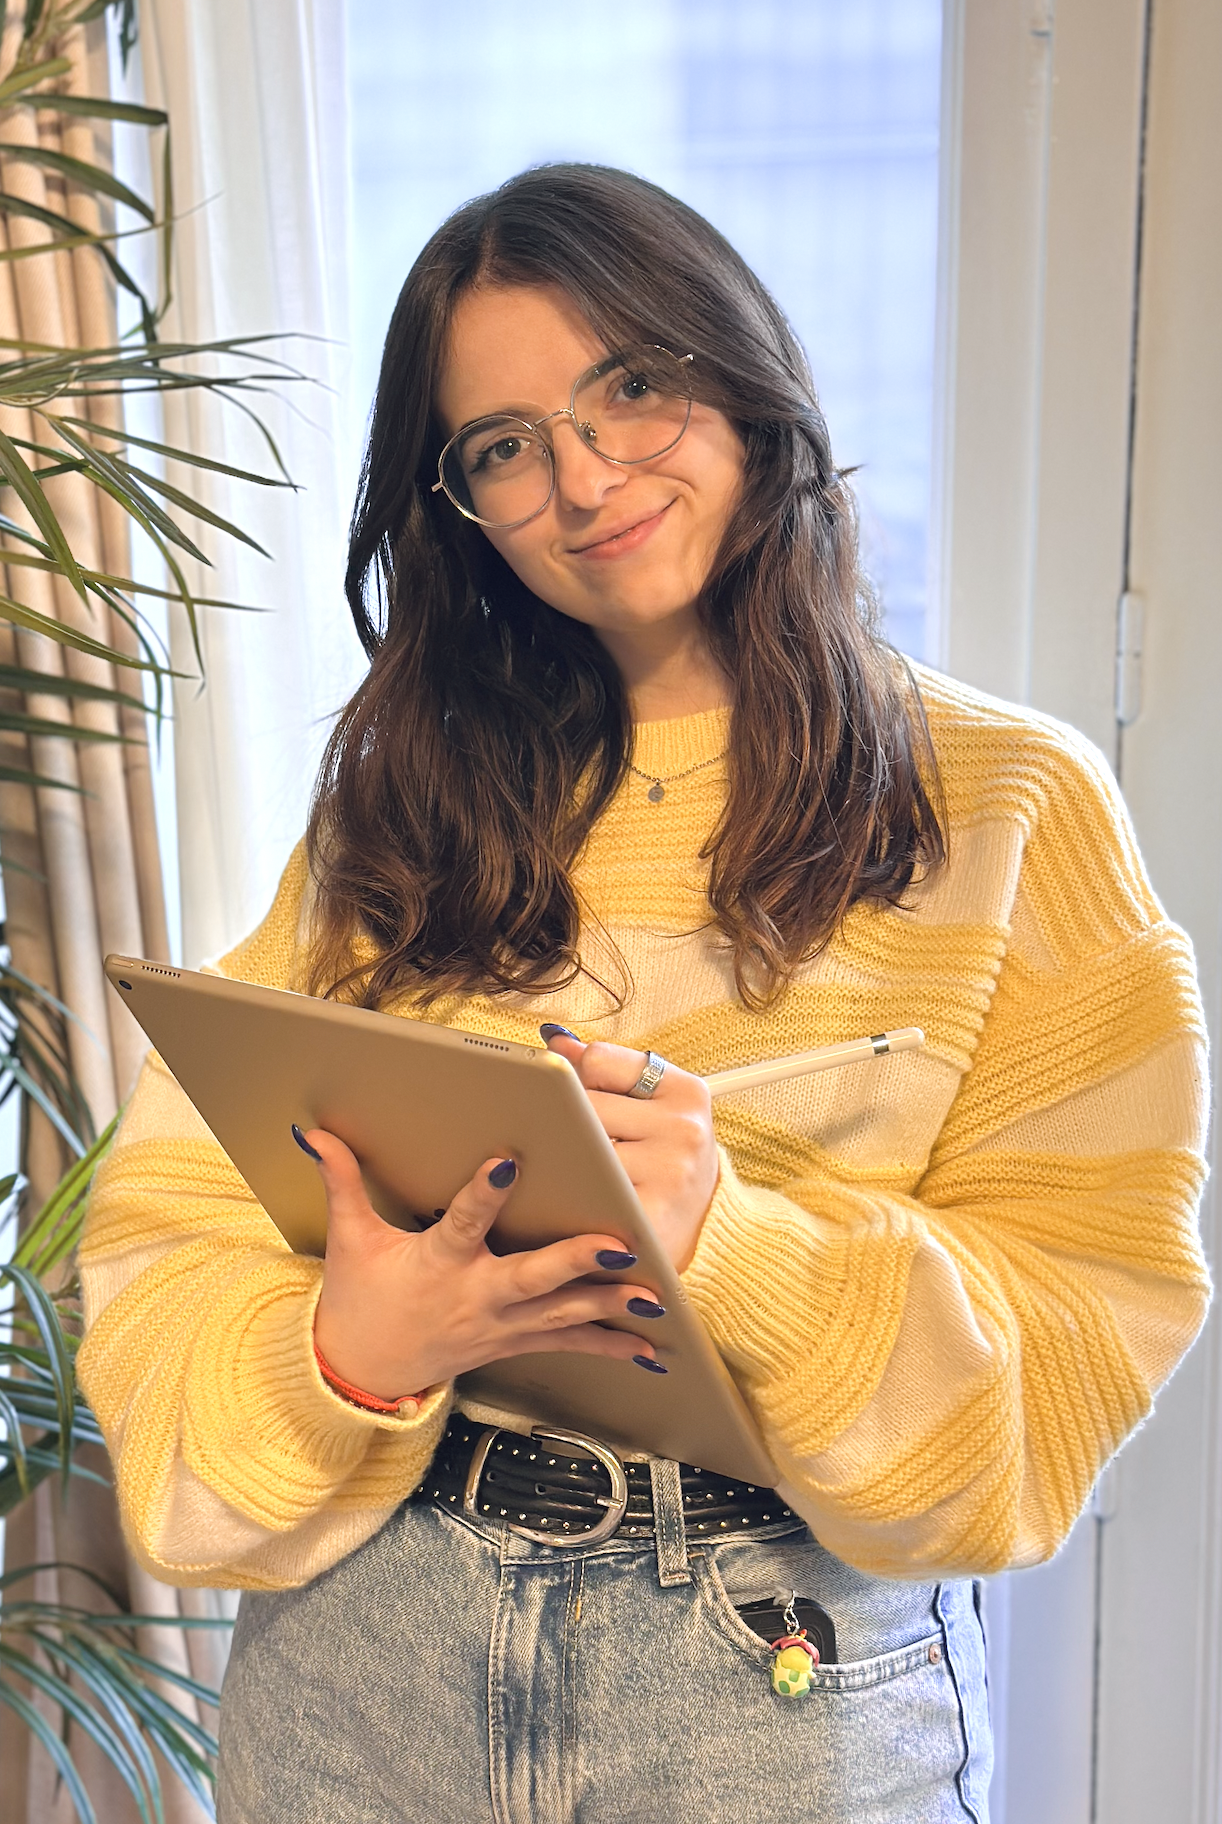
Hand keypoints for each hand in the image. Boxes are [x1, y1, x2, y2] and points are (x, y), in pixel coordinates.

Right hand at [308, 1132, 665, 1399]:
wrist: (362, 1375)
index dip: (482, 1194)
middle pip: (532, 1279)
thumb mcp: (350, 1240)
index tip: (507, 1163)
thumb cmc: (360, 1301)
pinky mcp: (515, 1342)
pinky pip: (569, 1343)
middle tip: (617, 1245)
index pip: (461, 1223)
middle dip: (575, 1262)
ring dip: (610, 1305)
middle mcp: (476, 1297)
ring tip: (654, 1296)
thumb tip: (314, 1131)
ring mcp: (501, 1326)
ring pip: (563, 1315)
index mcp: (437, 1264)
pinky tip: (650, 1346)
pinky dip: (611, 1344)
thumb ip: (343, 1180)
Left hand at [541, 1029, 718, 1270]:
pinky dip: (572, 1200)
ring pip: (579, 1151)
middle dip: (568, 1126)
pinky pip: (585, 1196)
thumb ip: (606, 1071)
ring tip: (582, 1177)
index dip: (577, 1082)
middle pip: (582, 1106)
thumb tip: (554, 1039)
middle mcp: (685, 1128)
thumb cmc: (670, 1166)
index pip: (597, 1060)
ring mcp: (670, 1173)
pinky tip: (581, 1206)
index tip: (584, 1102)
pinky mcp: (650, 1216)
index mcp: (686, 1091)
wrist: (712, 1237)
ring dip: (566, 1165)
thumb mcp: (654, 1111)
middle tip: (578, 1148)